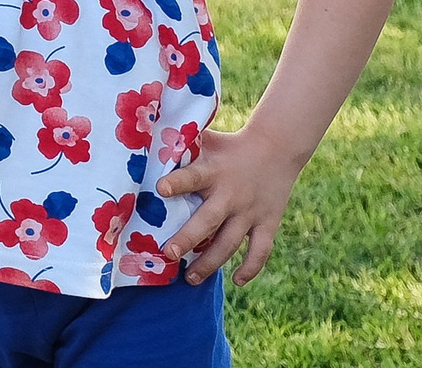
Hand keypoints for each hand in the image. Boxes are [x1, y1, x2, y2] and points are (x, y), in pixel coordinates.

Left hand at [157, 125, 303, 284]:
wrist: (278, 147)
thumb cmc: (230, 146)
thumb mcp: (207, 141)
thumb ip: (180, 145)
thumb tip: (144, 140)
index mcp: (213, 171)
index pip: (193, 177)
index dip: (177, 182)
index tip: (160, 189)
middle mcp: (231, 195)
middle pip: (209, 221)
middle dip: (188, 238)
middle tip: (169, 254)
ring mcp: (251, 212)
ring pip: (230, 243)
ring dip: (210, 263)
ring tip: (190, 279)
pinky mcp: (268, 223)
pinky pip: (261, 250)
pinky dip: (251, 267)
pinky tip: (237, 281)